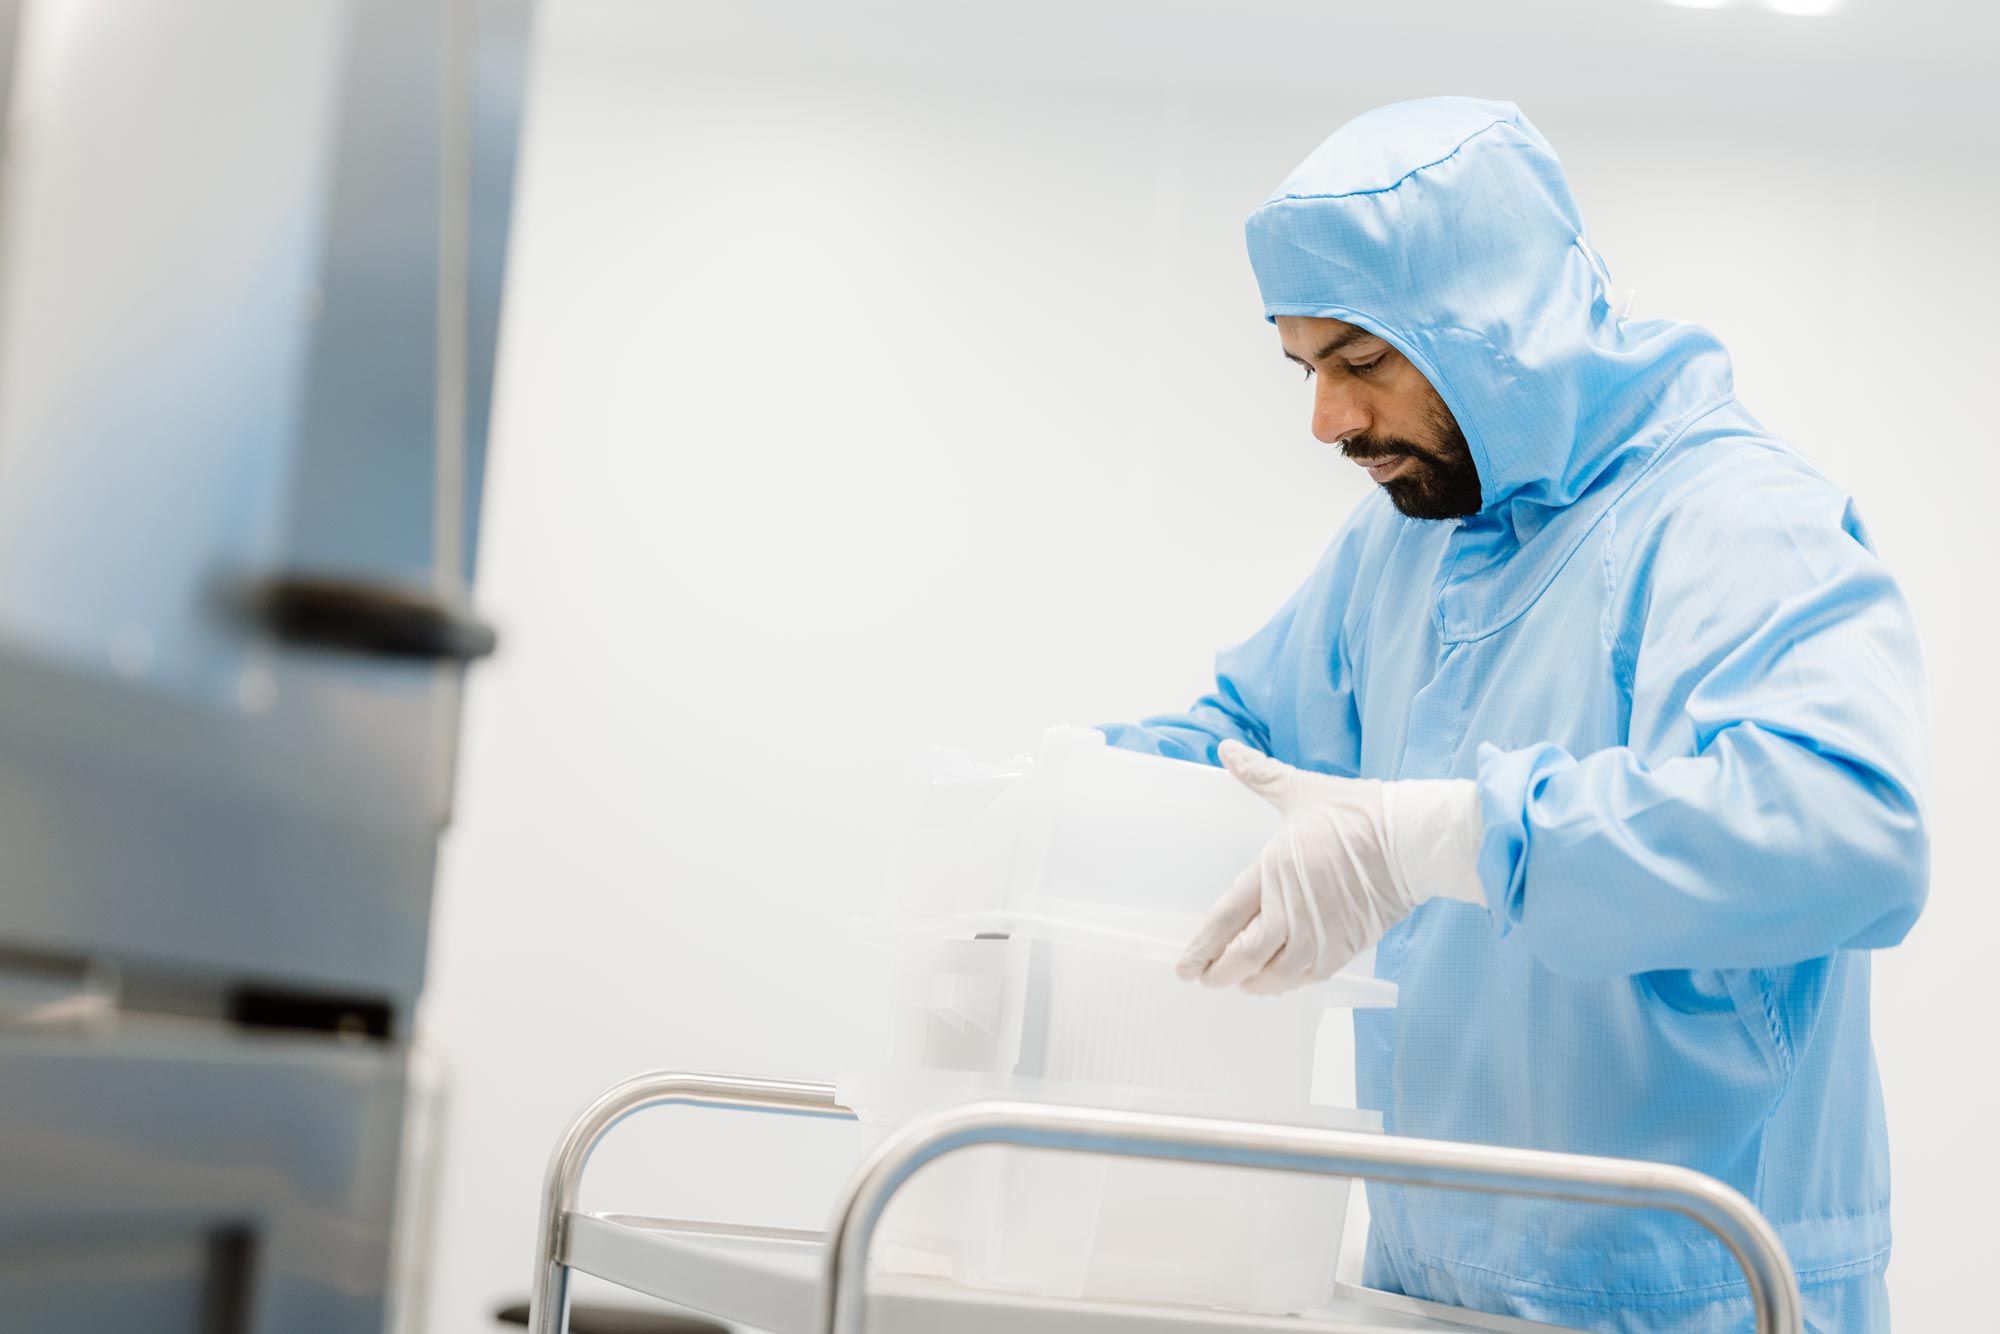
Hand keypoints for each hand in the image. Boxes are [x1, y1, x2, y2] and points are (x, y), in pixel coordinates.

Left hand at [1177, 740, 1485, 993]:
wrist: (1412, 838)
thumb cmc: (1357, 812)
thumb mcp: (1301, 790)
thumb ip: (1260, 775)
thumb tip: (1227, 749)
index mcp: (1272, 870)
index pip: (1225, 919)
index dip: (1201, 948)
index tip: (1184, 965)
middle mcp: (1290, 908)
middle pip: (1243, 957)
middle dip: (1218, 973)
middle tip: (1204, 978)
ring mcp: (1319, 933)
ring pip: (1274, 975)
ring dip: (1253, 982)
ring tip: (1241, 981)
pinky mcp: (1345, 946)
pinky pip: (1308, 977)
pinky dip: (1289, 981)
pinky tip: (1280, 977)